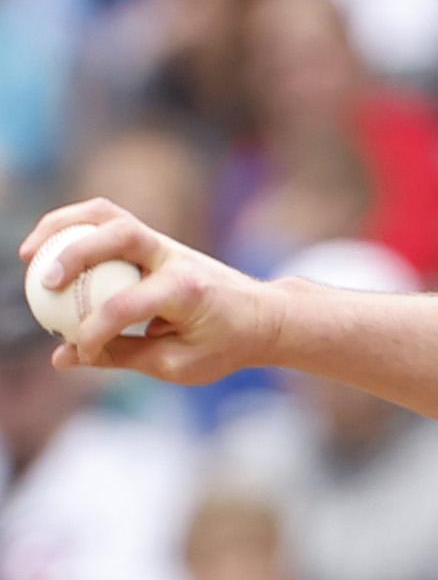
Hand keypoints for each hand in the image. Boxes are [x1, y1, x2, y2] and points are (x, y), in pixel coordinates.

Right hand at [17, 198, 277, 384]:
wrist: (265, 316)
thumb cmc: (226, 344)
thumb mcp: (180, 364)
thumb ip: (121, 357)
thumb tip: (63, 358)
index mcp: (187, 291)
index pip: (126, 305)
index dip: (94, 331)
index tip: (78, 351)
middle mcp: (175, 257)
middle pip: (118, 234)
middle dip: (74, 254)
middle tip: (41, 282)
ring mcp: (165, 243)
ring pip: (108, 215)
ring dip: (64, 225)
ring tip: (29, 252)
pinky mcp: (154, 241)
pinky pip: (109, 223)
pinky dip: (76, 228)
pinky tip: (49, 250)